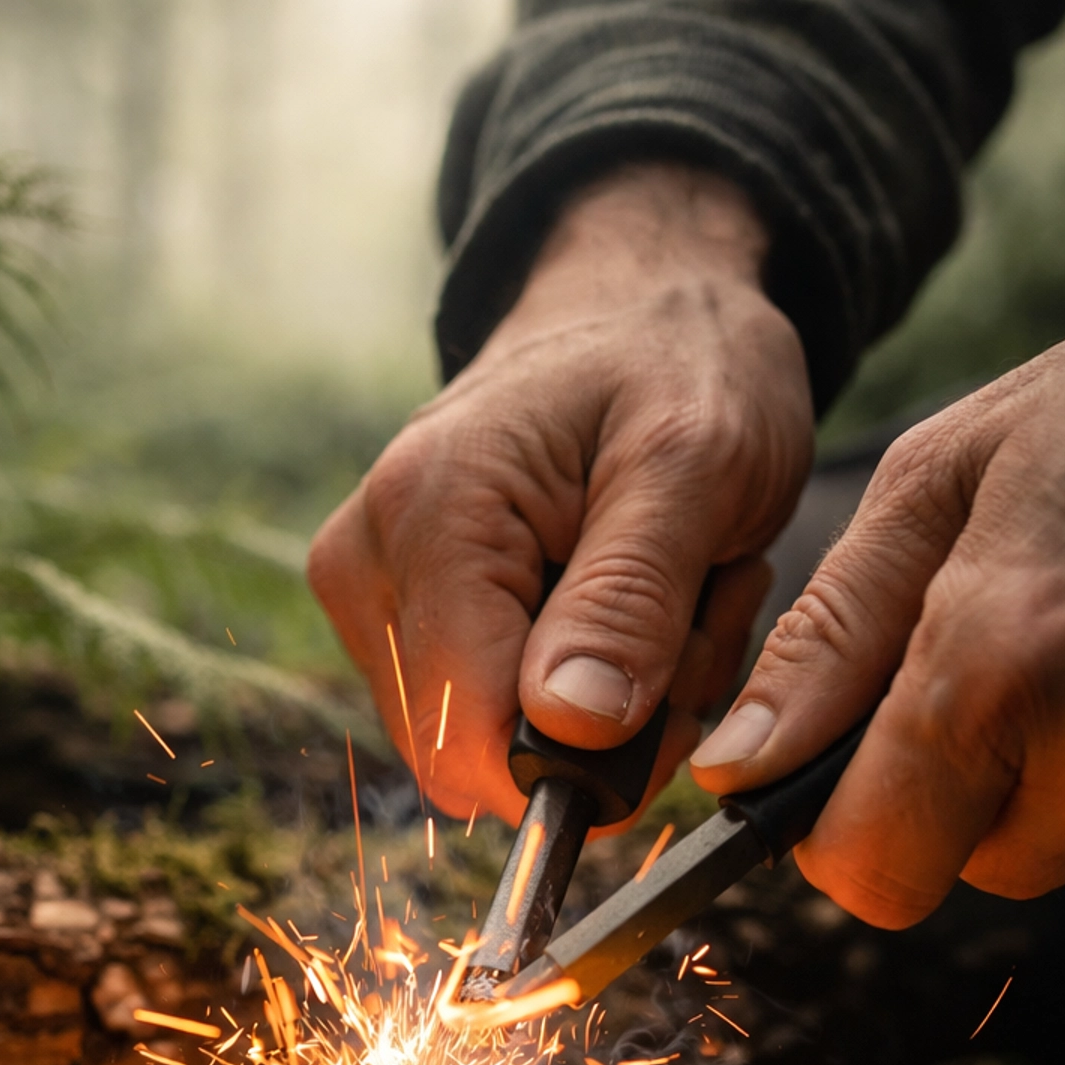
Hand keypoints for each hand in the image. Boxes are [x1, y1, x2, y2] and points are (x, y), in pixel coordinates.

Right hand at [307, 164, 813, 823]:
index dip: (587, 762)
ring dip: (605, 709)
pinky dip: (577, 691)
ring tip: (661, 597)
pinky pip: (483, 720)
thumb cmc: (681, 361)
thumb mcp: (699, 462)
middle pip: (475, 760)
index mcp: (431, 518)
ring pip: (485, 750)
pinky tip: (620, 604)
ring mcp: (366, 592)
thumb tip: (569, 732)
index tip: (676, 678)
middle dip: (604, 729)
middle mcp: (367, 562)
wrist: (639, 302)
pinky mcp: (387, 614)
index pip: (472, 744)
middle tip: (687, 615)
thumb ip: (631, 599)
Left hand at [692, 312, 1064, 924]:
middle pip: (972, 870)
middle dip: (966, 789)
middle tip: (1015, 656)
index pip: (873, 873)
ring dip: (1059, 781)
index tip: (860, 768)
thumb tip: (732, 770)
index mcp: (995, 669)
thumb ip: (824, 641)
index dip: (848, 833)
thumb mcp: (937, 482)